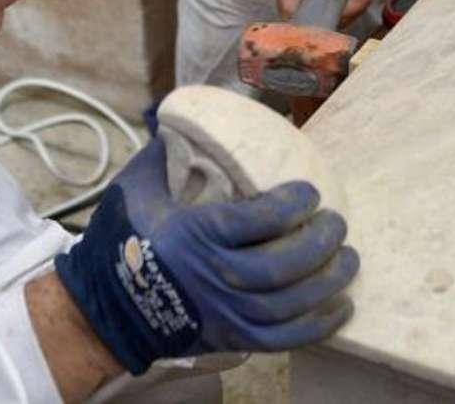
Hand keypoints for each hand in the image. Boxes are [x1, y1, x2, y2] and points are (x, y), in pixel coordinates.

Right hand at [53, 126, 356, 374]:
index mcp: (193, 235)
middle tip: (337, 221)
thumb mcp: (135, 188)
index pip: (254, 222)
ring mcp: (225, 313)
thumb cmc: (123, 240)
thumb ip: (162, 152)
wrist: (106, 306)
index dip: (289, 206)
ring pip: (288, 304)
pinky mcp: (232, 338)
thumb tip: (179, 114)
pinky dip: (318, 326)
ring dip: (327, 281)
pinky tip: (342, 305)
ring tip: (348, 257)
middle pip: (280, 267)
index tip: (310, 191)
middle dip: (318, 243)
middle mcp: (213, 278)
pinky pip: (284, 339)